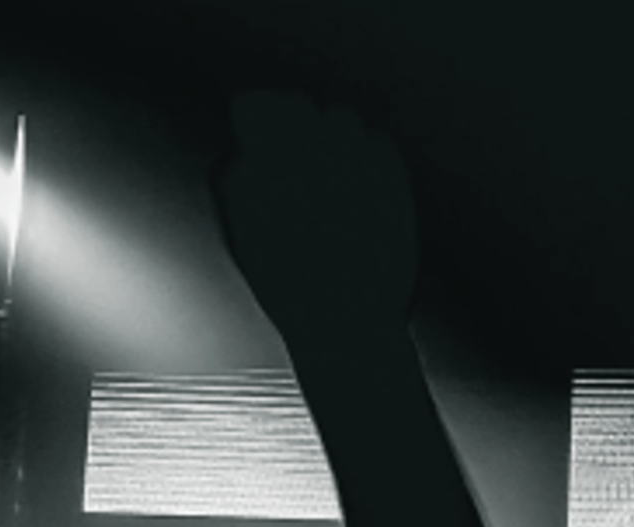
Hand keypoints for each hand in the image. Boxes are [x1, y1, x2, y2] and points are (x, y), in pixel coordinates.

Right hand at [213, 91, 418, 338]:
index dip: (251, 110)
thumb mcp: (243, 230)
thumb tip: (243, 151)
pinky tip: (354, 180)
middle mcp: (320, 151)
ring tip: (321, 168)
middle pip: (300, 105)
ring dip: (327, 134)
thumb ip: (237, 177)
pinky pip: (377, 143)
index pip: (257, 103)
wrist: (349, 317)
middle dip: (289, 119)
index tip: (250, 116)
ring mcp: (363, 160)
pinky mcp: (396, 176)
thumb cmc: (290, 284)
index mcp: (273, 160)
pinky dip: (364, 153)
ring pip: (341, 119)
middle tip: (284, 144)